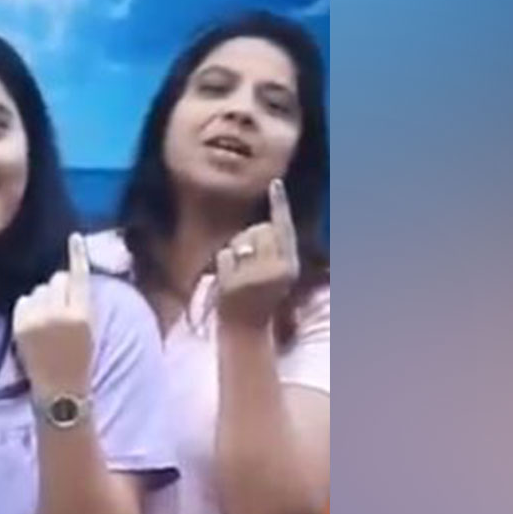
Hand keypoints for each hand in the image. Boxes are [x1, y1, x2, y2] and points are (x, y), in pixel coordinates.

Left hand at [12, 233, 94, 397]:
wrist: (59, 392)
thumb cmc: (78, 361)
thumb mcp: (89, 330)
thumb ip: (80, 304)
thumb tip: (65, 279)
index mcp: (82, 315)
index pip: (79, 277)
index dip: (77, 256)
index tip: (73, 238)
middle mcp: (59, 314)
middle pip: (56, 279)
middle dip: (59, 287)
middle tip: (59, 307)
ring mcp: (37, 320)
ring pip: (39, 290)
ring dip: (42, 299)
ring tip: (46, 322)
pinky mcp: (20, 326)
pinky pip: (23, 301)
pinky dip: (28, 308)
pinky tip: (34, 324)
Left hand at [215, 178, 300, 329]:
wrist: (246, 329)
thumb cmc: (260, 297)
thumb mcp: (276, 273)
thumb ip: (272, 249)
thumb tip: (263, 222)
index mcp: (290, 265)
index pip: (284, 228)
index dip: (280, 204)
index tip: (275, 184)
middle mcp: (276, 269)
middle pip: (258, 229)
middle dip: (249, 237)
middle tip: (248, 261)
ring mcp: (255, 276)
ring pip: (240, 241)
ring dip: (235, 251)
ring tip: (239, 274)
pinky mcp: (235, 283)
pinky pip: (224, 255)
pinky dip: (222, 265)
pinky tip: (227, 282)